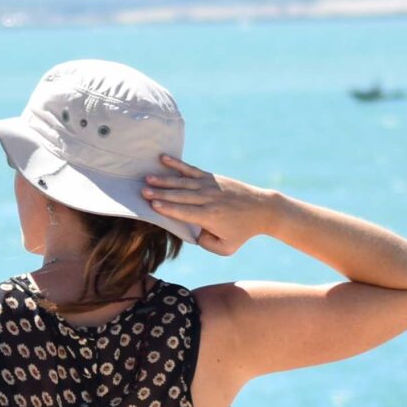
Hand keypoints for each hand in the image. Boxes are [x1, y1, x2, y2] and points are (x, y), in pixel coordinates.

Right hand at [142, 154, 283, 255]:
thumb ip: (207, 245)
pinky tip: (163, 158)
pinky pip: (191, 170)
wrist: (264, 209)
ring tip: (147, 178)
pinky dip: (177, 164)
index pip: (185, 212)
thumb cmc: (243, 231)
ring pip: (183, 182)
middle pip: (180, 196)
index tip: (153, 205)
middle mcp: (209, 200)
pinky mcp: (212, 177)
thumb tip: (191, 234)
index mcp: (210, 217)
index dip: (168, 208)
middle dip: (161, 194)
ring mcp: (210, 186)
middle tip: (142, 191)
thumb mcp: (227, 248)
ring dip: (164, 180)